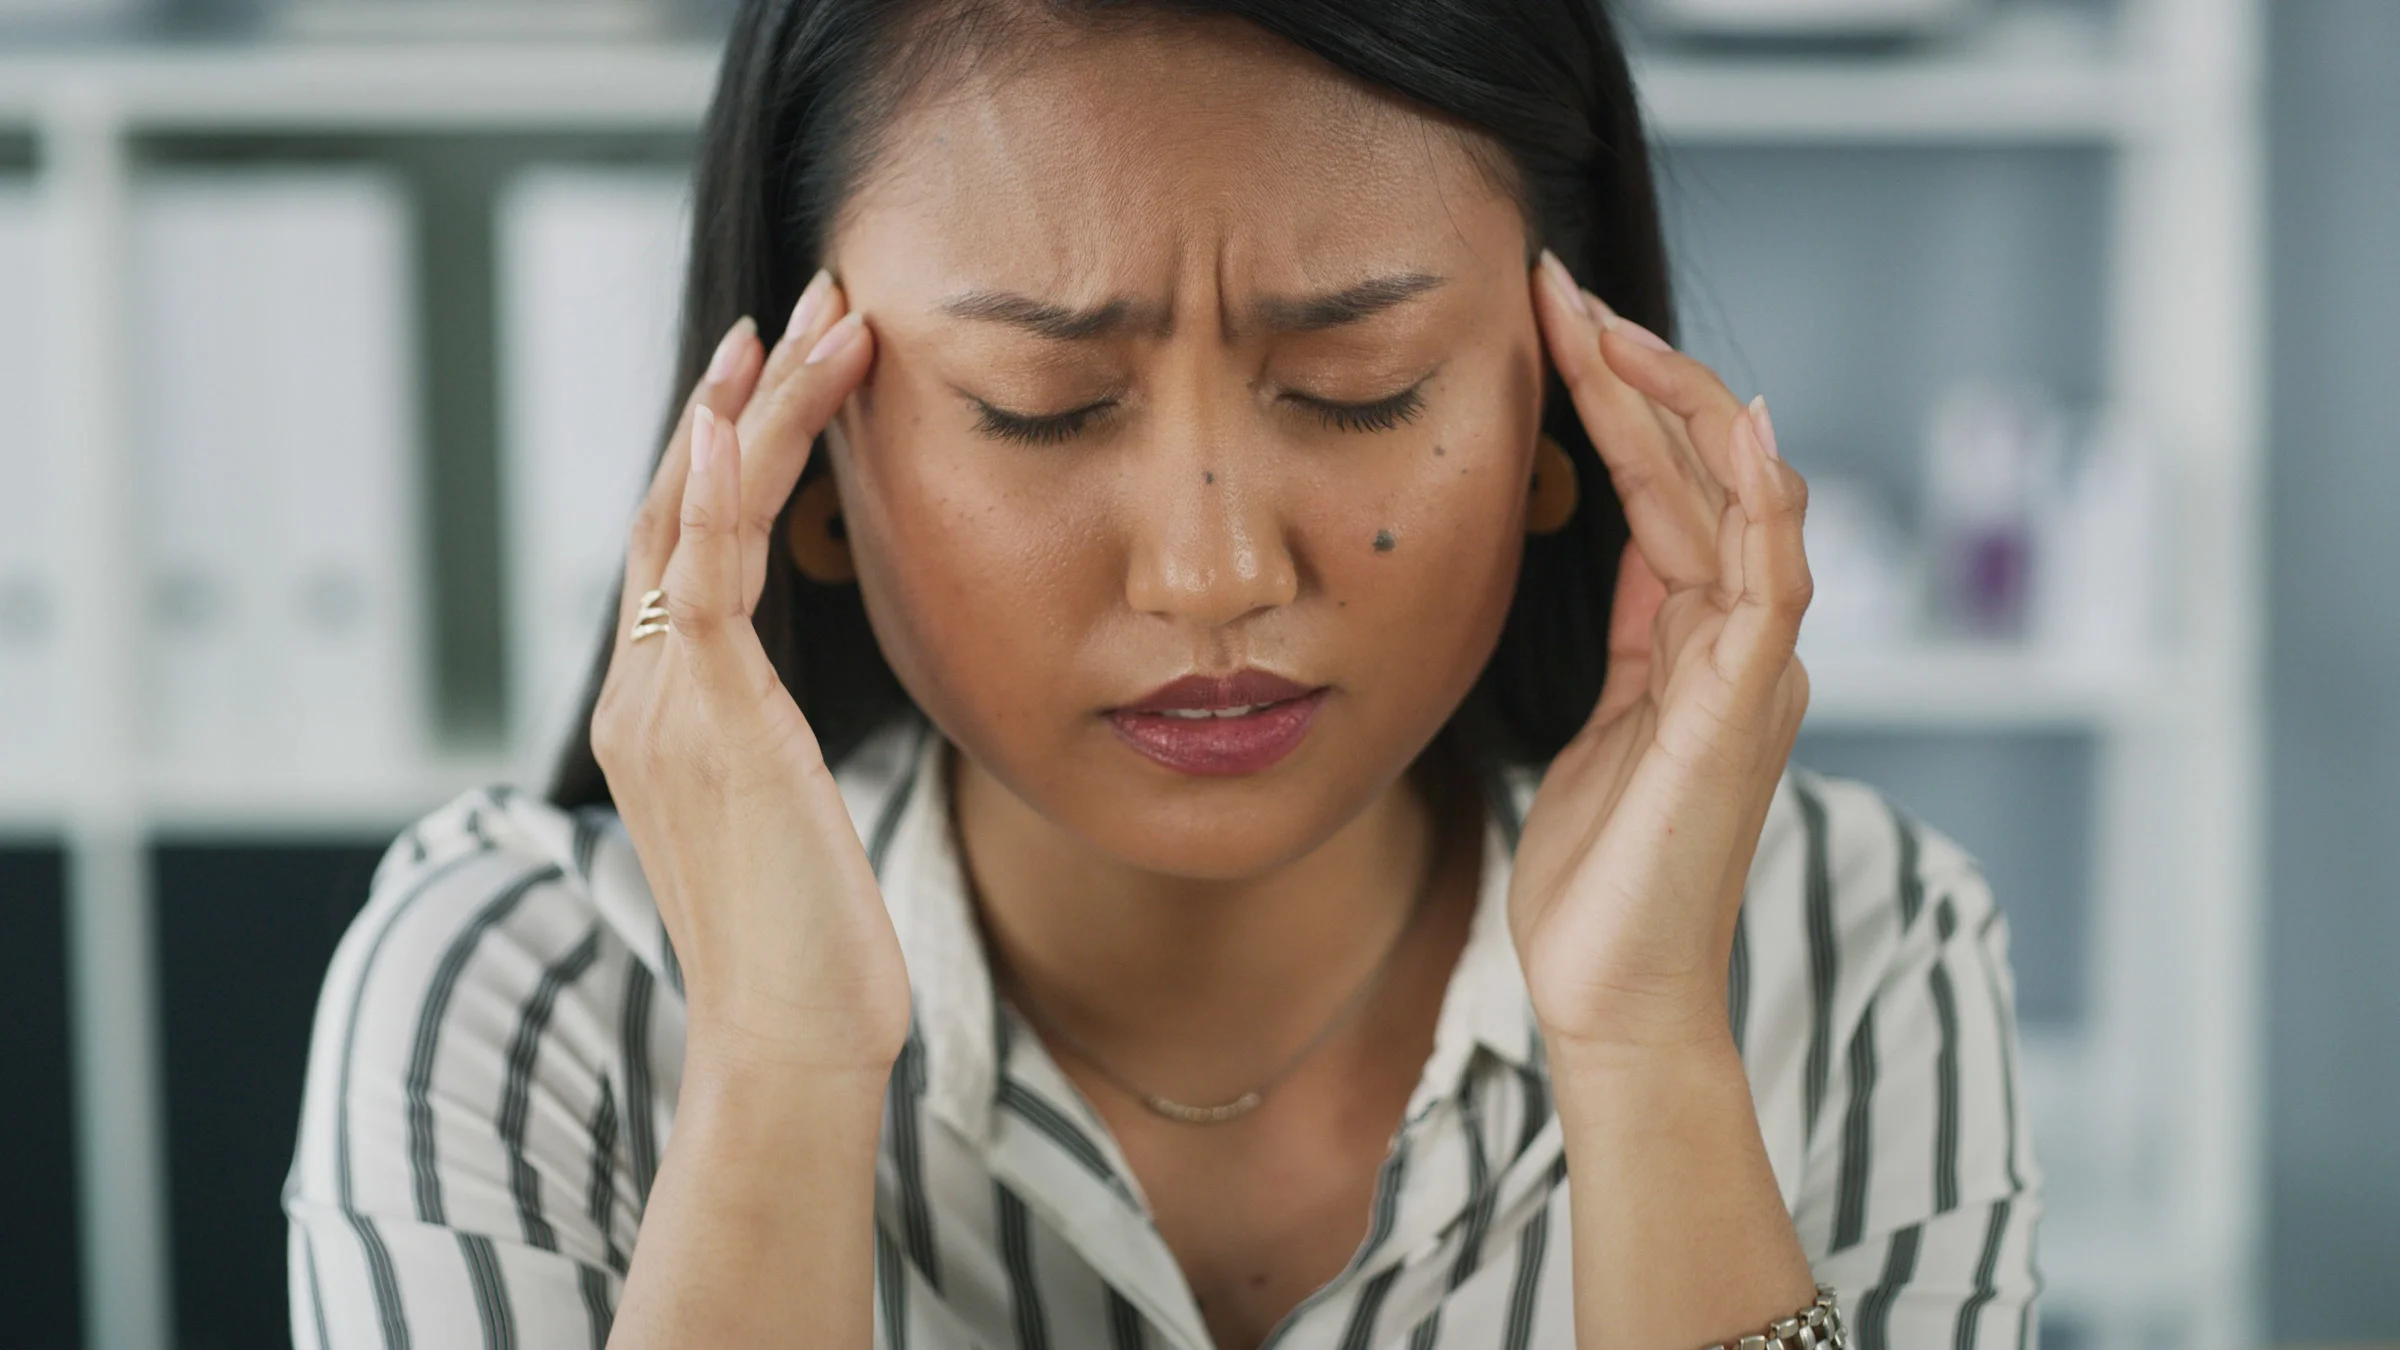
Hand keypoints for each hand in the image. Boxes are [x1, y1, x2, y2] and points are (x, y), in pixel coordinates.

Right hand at [590, 272, 906, 1077]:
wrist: (789, 1045)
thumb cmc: (814, 953)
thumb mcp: (796, 823)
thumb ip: (779, 750)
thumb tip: (807, 725)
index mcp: (665, 716)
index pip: (687, 549)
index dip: (729, 450)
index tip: (783, 371)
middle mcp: (645, 697)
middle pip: (677, 506)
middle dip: (743, 397)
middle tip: (811, 303)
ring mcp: (662, 705)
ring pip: (690, 515)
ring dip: (757, 409)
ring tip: (825, 319)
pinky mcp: (703, 720)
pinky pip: (697, 577)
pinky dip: (712, 486)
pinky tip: (738, 408)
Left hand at [1507, 252, 1813, 1056]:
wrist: (1614, 994)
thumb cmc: (1599, 876)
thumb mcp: (1601, 724)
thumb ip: (1630, 635)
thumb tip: (1627, 544)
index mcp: (1700, 642)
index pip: (1666, 488)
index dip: (1615, 400)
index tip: (1548, 321)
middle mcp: (1742, 642)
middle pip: (1703, 473)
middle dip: (1634, 373)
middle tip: (1557, 288)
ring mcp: (1755, 672)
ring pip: (1737, 502)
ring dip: (1676, 405)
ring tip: (1605, 323)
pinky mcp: (1747, 710)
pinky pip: (1771, 582)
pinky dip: (1764, 501)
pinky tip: (1740, 423)